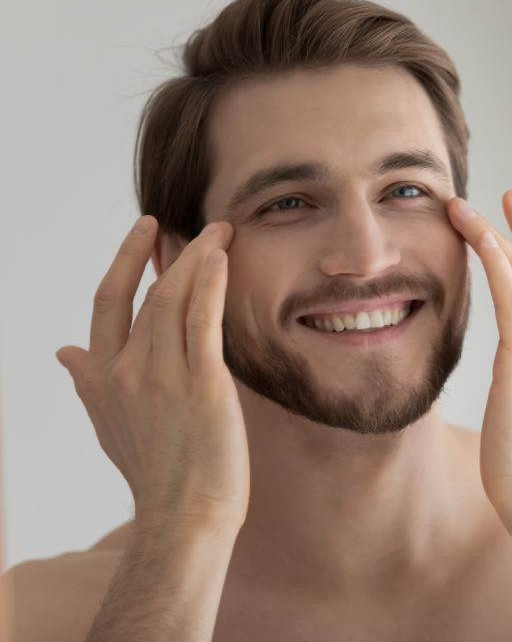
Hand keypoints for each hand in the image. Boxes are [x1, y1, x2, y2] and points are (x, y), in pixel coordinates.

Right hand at [57, 217, 248, 531]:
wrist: (184, 515)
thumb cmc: (154, 473)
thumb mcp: (107, 425)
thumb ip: (87, 383)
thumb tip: (63, 352)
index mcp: (102, 378)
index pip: (107, 304)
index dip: (124, 262)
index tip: (144, 232)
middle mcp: (127, 372)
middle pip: (145, 295)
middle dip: (168, 252)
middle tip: (190, 224)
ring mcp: (163, 376)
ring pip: (173, 301)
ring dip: (196, 260)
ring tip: (218, 232)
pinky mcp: (202, 384)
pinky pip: (202, 321)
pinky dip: (209, 285)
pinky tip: (220, 258)